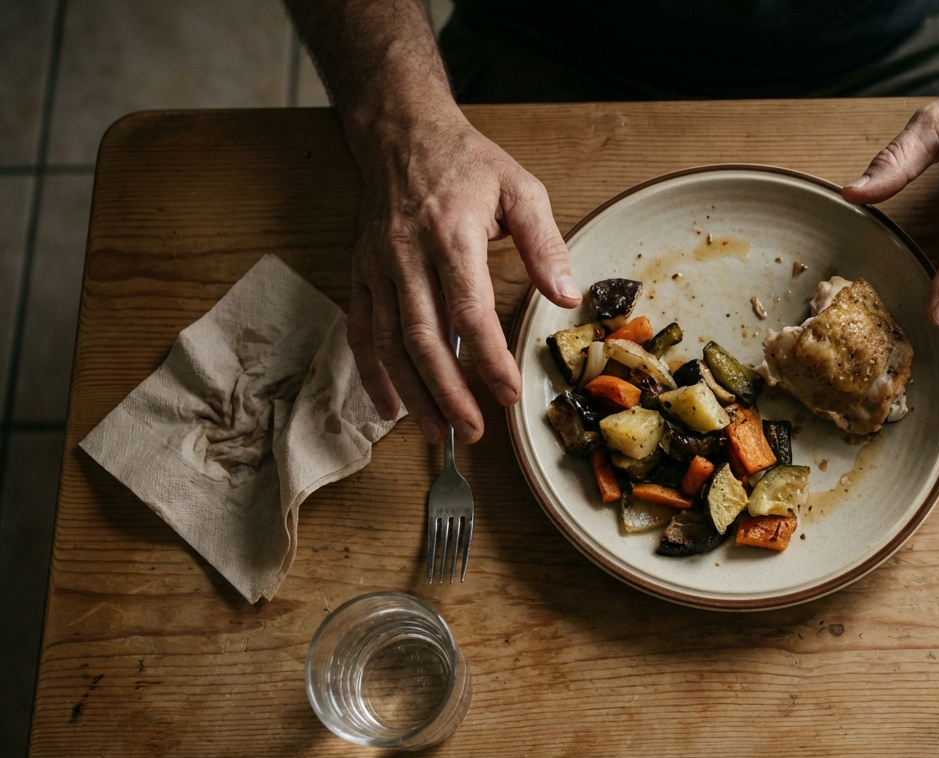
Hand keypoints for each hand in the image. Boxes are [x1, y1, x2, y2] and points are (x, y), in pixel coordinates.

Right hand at [347, 107, 580, 442]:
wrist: (402, 134)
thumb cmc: (467, 163)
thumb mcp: (520, 189)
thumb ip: (546, 244)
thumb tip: (567, 297)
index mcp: (451, 234)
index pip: (469, 311)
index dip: (488, 358)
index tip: (509, 392)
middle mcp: (407, 255)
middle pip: (424, 338)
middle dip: (448, 392)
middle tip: (474, 431)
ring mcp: (378, 267)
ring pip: (390, 344)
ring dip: (414, 394)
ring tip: (438, 433)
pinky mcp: (362, 274)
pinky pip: (362, 332)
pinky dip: (373, 374)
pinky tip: (390, 408)